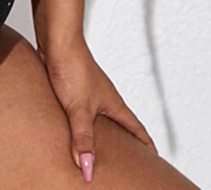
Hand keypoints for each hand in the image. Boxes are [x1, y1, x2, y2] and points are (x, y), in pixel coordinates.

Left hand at [41, 39, 157, 181]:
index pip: (137, 130)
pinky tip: (68, 126)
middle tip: (127, 159)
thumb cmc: (73, 66)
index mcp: (114, 105)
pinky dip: (80, 122)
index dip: (146, 145)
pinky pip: (80, 110)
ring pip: (99, 117)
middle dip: (124, 142)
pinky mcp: (72, 87)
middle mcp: (105, 98)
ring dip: (100, 132)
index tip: (153, 159)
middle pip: (120, 124)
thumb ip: (83, 139)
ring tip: (96, 148)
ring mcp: (89, 92)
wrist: (56, 40)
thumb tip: (88, 169)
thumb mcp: (79, 110)